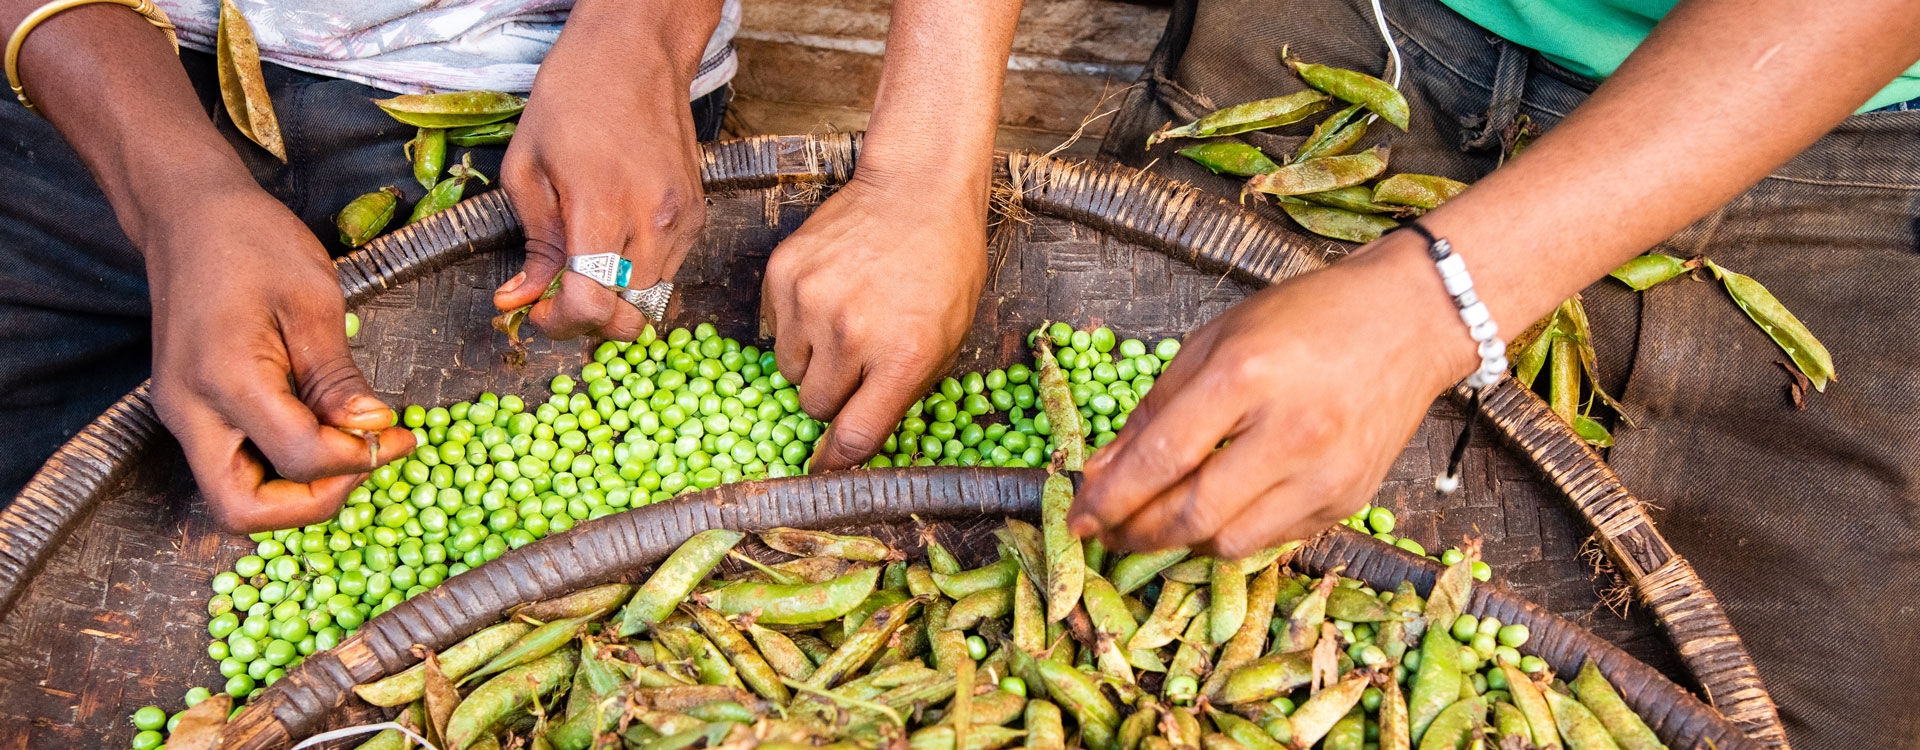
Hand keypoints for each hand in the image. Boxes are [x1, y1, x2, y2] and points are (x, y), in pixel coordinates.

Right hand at [146, 189, 413, 532]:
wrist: (189, 215)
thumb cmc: (253, 243)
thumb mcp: (313, 301)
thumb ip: (339, 378)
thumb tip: (374, 430)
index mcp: (225, 380)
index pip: (299, 457)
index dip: (359, 458)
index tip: (401, 436)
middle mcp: (191, 412)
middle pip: (242, 511)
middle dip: (313, 504)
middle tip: (364, 463)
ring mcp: (182, 416)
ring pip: (233, 499)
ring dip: (294, 495)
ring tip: (347, 450)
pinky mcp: (189, 412)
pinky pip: (233, 467)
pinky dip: (278, 470)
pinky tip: (320, 436)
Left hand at [490, 1, 715, 339]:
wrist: (635, 53)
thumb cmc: (572, 97)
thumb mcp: (526, 167)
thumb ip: (531, 243)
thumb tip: (521, 299)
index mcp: (602, 204)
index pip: (592, 303)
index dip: (560, 324)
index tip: (539, 313)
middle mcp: (653, 219)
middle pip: (627, 314)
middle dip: (587, 319)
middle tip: (558, 296)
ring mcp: (683, 220)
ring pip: (652, 298)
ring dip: (616, 298)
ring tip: (586, 266)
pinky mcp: (698, 216)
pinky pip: (670, 271)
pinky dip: (639, 274)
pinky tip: (615, 242)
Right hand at [762, 173, 988, 469]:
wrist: (916, 190)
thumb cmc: (944, 267)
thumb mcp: (949, 339)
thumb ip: (904, 391)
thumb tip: (860, 440)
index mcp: (904, 356)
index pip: (855, 435)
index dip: (836, 463)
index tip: (825, 470)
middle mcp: (852, 333)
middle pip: (816, 405)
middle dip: (833, 397)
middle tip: (854, 367)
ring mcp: (812, 301)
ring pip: (789, 370)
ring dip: (811, 361)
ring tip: (841, 326)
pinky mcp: (783, 274)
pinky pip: (774, 329)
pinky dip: (795, 325)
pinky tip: (826, 297)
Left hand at [1069, 235, 1475, 558]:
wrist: (1410, 320)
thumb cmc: (1304, 319)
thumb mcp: (1214, 341)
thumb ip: (1156, 409)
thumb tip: (1102, 472)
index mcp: (1247, 377)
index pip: (1161, 459)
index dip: (1109, 498)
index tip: (1077, 518)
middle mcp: (1292, 432)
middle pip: (1192, 515)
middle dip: (1136, 533)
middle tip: (1108, 532)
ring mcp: (1327, 473)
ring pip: (1231, 543)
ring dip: (1182, 539)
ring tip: (1158, 520)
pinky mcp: (1349, 500)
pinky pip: (1273, 539)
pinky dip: (1234, 532)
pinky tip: (1220, 508)